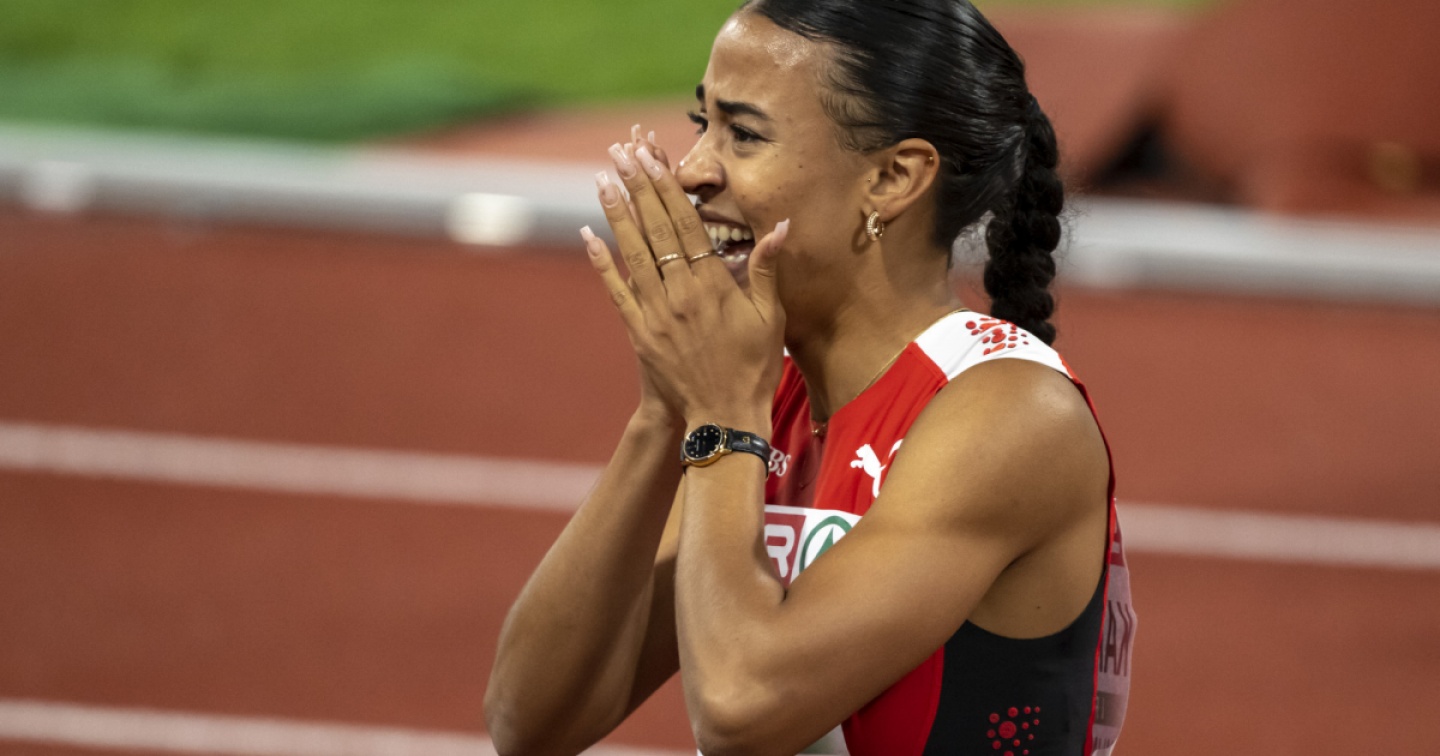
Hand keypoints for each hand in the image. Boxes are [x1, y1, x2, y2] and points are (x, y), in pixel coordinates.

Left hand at [581, 131, 787, 430]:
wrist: (724, 417)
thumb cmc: (754, 366)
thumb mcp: (770, 317)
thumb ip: (769, 269)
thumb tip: (781, 226)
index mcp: (713, 284)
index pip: (686, 223)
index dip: (667, 186)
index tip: (653, 157)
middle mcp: (680, 292)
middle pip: (655, 228)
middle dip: (638, 186)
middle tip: (621, 152)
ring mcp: (656, 312)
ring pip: (632, 252)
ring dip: (616, 212)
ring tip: (602, 178)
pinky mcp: (639, 332)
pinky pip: (616, 291)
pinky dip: (601, 263)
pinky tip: (587, 236)